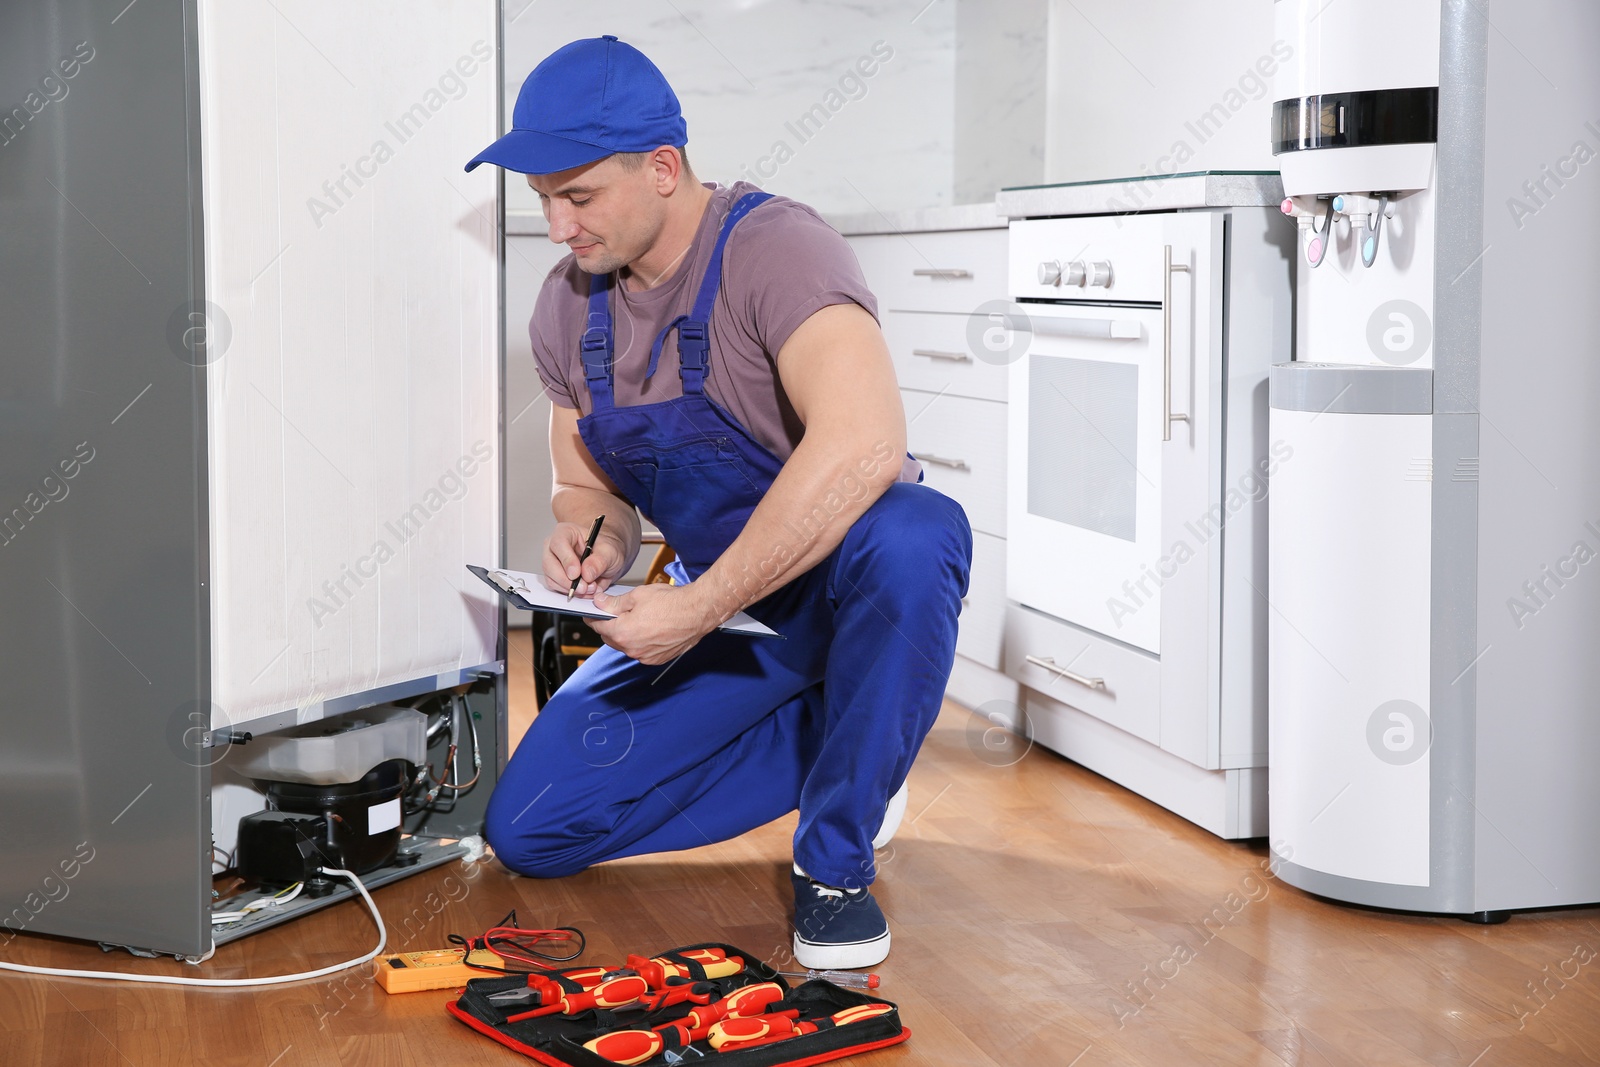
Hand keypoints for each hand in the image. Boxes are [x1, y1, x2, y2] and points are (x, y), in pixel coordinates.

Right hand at [542, 522, 626, 596]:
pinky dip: (570, 592)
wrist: (606, 561)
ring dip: (570, 588)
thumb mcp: (610, 552)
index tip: (577, 573)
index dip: (566, 560)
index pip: (558, 543)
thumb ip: (599, 561)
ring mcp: (551, 562)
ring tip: (590, 588)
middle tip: (584, 587)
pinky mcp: (553, 576)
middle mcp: (554, 546)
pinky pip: (556, 588)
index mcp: (566, 532)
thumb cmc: (605, 550)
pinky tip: (584, 591)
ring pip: (551, 579)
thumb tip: (586, 573)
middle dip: (567, 580)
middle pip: (550, 564)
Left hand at [588, 584, 716, 664]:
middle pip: (611, 638)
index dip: (594, 617)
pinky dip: (641, 642)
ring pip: (627, 646)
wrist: (698, 612)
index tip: (593, 612)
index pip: (598, 627)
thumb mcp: (637, 596)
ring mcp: (646, 657)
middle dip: (610, 626)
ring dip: (626, 634)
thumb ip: (615, 603)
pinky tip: (649, 629)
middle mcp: (632, 649)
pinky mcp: (658, 659)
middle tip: (616, 612)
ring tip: (636, 619)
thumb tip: (600, 603)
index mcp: (622, 633)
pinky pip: (642, 651)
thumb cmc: (671, 602)